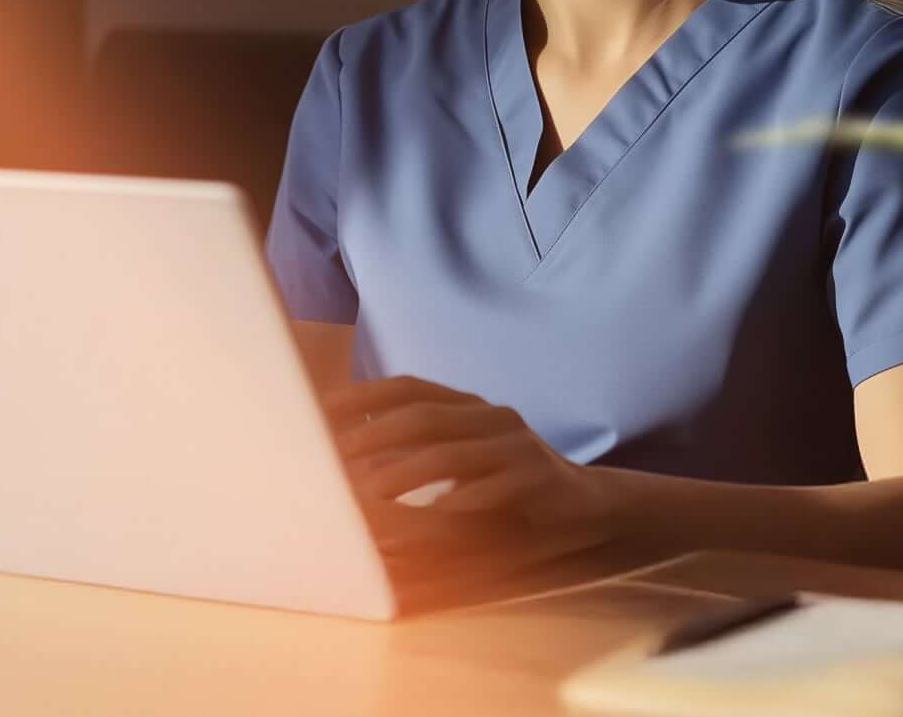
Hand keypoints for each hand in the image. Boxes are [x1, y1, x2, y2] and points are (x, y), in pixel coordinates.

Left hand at [321, 374, 615, 581]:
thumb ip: (420, 446)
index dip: (366, 395)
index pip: (409, 387)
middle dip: (376, 434)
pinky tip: (432, 515)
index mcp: (468, 404)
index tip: (322, 409)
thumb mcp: (464, 455)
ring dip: (406, 472)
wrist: (581, 501)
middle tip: (335, 455)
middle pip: (425, 416)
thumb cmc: (506, 480)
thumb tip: (351, 449)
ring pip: (452, 452)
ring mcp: (516, 443)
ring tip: (371, 493)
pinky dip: (460, 500)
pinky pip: (493, 486)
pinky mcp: (537, 475)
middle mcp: (490, 414)